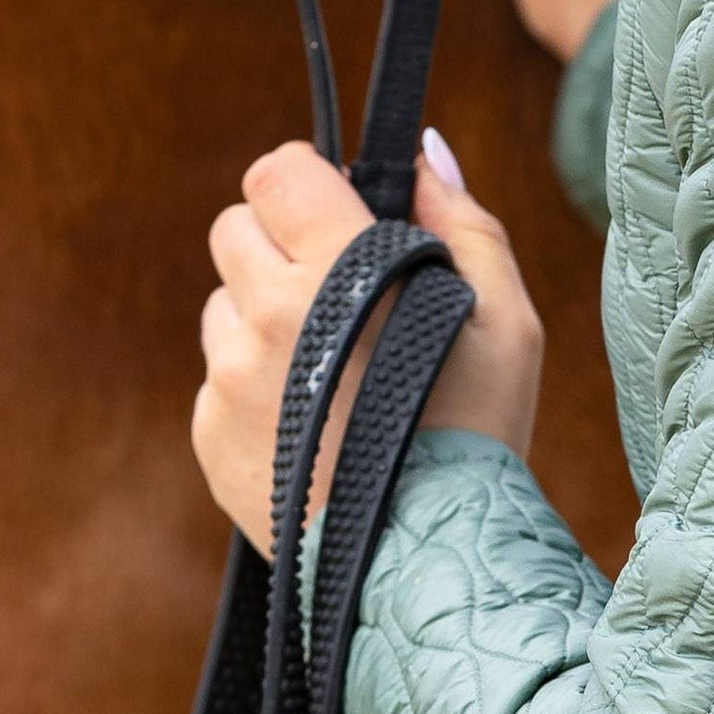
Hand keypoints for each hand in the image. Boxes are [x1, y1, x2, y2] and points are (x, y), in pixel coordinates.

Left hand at [192, 135, 544, 557]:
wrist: (428, 562)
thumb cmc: (477, 432)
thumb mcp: (506, 317)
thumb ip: (463, 219)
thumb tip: (423, 151)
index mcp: (336, 274)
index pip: (274, 172)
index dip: (306, 183)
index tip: (336, 213)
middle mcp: (266, 319)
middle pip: (234, 227)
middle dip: (281, 245)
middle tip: (338, 294)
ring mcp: (227, 381)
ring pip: (222, 304)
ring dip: (263, 317)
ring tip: (331, 370)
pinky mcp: (208, 435)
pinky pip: (215, 375)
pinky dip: (252, 384)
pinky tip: (311, 421)